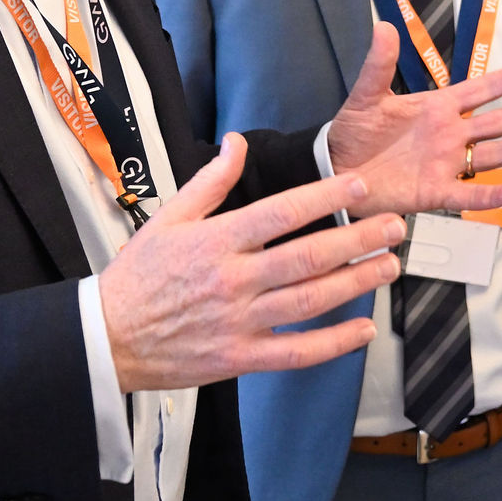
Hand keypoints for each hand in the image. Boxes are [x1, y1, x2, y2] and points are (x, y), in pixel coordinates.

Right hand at [100, 133, 404, 392]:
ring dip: (356, 282)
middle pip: (308, 256)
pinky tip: (363, 330)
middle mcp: (233, 279)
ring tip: (390, 266)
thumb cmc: (138, 277)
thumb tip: (236, 142)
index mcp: (216, 240)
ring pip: (310, 301)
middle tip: (396, 226)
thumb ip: (209, 181)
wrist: (105, 340)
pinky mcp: (240, 358)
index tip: (360, 183)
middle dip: (359, 238)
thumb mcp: (167, 218)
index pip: (281, 212)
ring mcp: (239, 321)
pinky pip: (296, 353)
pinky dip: (333, 344)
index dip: (326, 196)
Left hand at [327, 22, 501, 214]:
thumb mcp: (365, 95)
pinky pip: (467, 194)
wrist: (333, 170)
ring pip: (492, 155)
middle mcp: (448, 135)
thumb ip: (379, 65)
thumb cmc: (351, 132)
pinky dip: (490, 196)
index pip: (481, 90)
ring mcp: (444, 164)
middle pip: (498, 122)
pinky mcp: (432, 193)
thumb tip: (384, 27)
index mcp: (436, 108)